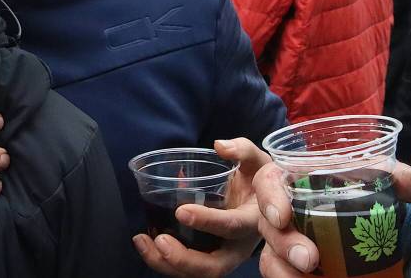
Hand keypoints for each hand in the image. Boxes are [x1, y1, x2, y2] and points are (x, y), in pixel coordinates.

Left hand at [133, 138, 269, 277]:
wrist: (267, 201)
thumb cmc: (259, 180)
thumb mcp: (258, 160)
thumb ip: (242, 150)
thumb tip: (220, 146)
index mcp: (253, 221)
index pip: (232, 226)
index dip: (208, 221)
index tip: (180, 211)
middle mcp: (240, 246)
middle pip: (215, 266)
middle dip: (185, 259)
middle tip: (161, 240)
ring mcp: (225, 255)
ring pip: (198, 272)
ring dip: (167, 264)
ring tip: (142, 241)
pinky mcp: (210, 256)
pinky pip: (188, 267)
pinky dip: (164, 261)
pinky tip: (144, 242)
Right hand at [255, 160, 410, 276]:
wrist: (359, 218)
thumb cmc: (354, 187)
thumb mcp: (374, 178)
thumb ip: (395, 176)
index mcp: (293, 181)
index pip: (268, 182)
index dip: (269, 198)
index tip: (282, 216)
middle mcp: (282, 211)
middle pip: (268, 225)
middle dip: (285, 244)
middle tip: (310, 259)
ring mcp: (284, 240)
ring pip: (270, 256)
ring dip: (285, 270)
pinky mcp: (290, 264)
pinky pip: (280, 274)